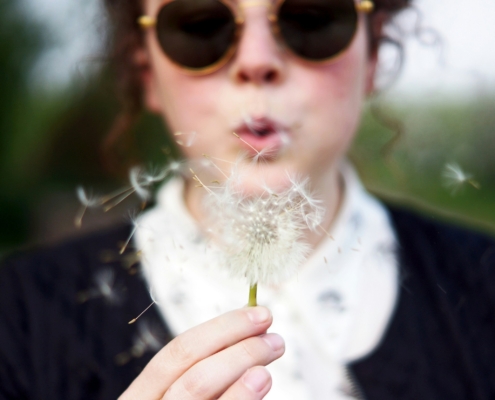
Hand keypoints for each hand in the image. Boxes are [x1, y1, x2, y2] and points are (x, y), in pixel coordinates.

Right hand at [119, 306, 283, 398]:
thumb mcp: (172, 399)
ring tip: (270, 364)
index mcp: (141, 397)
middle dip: (239, 350)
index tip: (257, 315)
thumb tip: (248, 344)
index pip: (177, 353)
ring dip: (243, 374)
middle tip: (275, 339)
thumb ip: (200, 380)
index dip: (221, 328)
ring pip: (200, 396)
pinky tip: (259, 385)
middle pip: (194, 376)